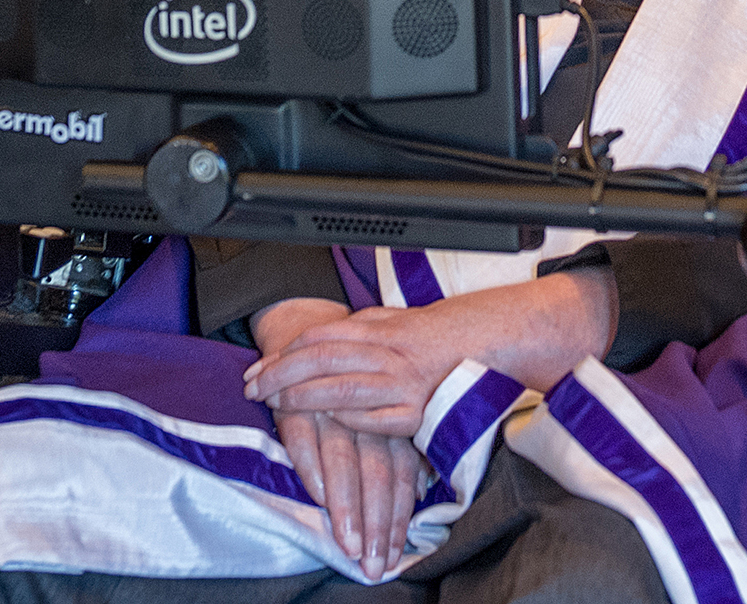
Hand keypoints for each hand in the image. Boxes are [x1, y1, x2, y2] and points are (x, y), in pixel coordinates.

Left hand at [247, 272, 615, 431]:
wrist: (493, 349)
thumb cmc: (442, 336)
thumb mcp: (397, 321)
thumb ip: (361, 329)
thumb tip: (319, 335)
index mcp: (380, 327)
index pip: (319, 338)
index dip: (284, 353)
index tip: (258, 367)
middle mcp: (387, 351)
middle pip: (321, 361)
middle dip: (281, 375)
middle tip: (253, 388)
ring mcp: (400, 384)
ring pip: (339, 390)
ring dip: (302, 399)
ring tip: (275, 407)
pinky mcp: (415, 415)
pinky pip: (371, 420)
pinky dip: (344, 421)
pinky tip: (322, 425)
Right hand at [251, 300, 428, 581]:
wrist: (319, 328)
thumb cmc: (363, 374)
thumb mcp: (388, 403)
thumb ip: (403, 446)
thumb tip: (422, 487)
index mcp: (393, 416)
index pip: (400, 474)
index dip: (398, 516)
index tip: (394, 555)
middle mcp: (367, 413)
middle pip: (375, 473)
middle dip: (375, 523)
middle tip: (372, 563)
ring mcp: (332, 406)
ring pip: (343, 460)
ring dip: (345, 507)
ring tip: (348, 545)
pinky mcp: (298, 402)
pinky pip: (304, 437)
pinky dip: (311, 467)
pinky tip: (317, 497)